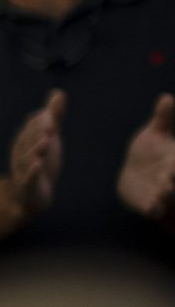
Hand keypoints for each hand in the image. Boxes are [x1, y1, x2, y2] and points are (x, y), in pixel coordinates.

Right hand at [9, 90, 66, 217]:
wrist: (31, 196)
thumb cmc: (40, 162)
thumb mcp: (48, 138)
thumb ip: (53, 116)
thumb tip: (58, 92)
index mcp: (24, 142)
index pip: (31, 128)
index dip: (41, 120)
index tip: (52, 114)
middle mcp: (21, 155)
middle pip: (28, 141)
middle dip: (38, 132)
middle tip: (51, 122)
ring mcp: (23, 171)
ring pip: (27, 159)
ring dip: (36, 149)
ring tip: (47, 140)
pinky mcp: (28, 187)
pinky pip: (28, 179)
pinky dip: (32, 172)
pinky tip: (38, 164)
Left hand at [118, 95, 174, 225]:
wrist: (134, 177)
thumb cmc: (151, 151)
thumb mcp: (156, 133)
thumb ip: (163, 118)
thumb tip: (165, 97)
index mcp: (174, 159)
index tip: (172, 163)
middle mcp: (170, 176)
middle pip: (174, 178)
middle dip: (172, 180)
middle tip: (168, 179)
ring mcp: (161, 192)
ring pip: (167, 196)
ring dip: (165, 195)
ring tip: (163, 193)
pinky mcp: (149, 204)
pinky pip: (153, 209)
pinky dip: (153, 208)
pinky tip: (152, 207)